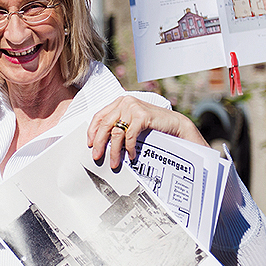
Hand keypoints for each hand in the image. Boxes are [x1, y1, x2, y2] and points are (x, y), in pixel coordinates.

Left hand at [87, 95, 208, 169]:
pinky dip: (128, 148)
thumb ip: (118, 125)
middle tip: (96, 156)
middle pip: (105, 125)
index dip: (92, 131)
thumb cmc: (152, 125)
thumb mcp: (131, 122)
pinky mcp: (142, 115)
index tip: (90, 144)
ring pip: (116, 133)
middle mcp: (125, 102)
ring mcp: (133, 107)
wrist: (174, 124)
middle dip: (99, 143)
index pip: (99, 116)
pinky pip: (130, 136)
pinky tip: (131, 156)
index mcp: (119, 102)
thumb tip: (101, 142)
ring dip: (114, 151)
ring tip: (114, 162)